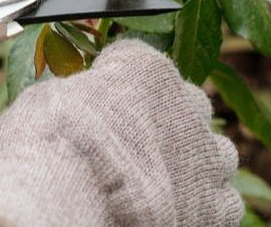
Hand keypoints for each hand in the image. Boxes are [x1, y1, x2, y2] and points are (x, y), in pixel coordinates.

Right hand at [0, 40, 242, 226]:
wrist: (65, 202)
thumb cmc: (48, 147)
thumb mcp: (47, 98)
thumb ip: (77, 93)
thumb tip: (74, 102)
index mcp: (146, 69)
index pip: (137, 61)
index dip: (115, 82)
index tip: (98, 102)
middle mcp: (188, 105)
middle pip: (187, 103)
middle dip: (163, 120)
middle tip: (131, 146)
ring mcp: (209, 158)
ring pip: (215, 152)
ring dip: (192, 162)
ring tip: (157, 183)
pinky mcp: (218, 207)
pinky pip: (223, 200)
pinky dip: (202, 203)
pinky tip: (172, 209)